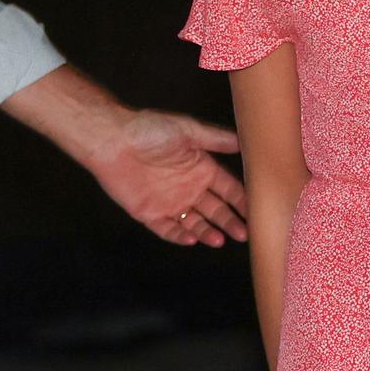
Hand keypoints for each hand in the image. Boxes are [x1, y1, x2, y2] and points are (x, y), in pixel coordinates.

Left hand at [87, 109, 247, 246]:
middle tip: (244, 234)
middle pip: (216, 210)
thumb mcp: (188, 130)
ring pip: (194, 223)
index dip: (242, 200)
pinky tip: (191, 240)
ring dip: (207, 232)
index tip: (257, 210)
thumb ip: (216, 139)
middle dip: (230, 222)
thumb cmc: (150, 130)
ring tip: (219, 240)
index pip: (229, 189)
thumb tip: (245, 142)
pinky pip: (167, 229)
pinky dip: (179, 236)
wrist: (111, 140)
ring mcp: (170, 202)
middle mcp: (190, 188)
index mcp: (202, 169)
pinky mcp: (149, 213)